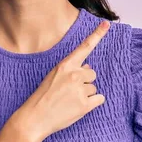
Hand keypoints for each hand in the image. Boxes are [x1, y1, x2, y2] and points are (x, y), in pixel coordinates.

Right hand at [17, 20, 110, 141]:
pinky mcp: (85, 105)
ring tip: (69, 101)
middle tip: (69, 91)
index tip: (106, 24)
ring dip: (86, 94)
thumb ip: (70, 70)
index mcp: (65, 65)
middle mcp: (74, 75)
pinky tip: (79, 107)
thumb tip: (88, 68)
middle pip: (92, 74)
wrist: (35, 117)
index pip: (84, 47)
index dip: (97, 35)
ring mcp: (80, 90)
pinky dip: (93, 103)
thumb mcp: (53, 76)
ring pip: (93, 88)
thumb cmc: (43, 97)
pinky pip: (99, 99)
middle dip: (85, 81)